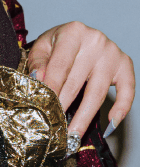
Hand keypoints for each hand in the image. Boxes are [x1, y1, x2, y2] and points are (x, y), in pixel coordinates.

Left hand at [27, 21, 134, 139]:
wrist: (78, 35)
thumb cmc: (59, 43)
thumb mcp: (43, 46)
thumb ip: (38, 62)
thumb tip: (39, 80)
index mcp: (73, 32)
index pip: (60, 66)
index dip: (52, 88)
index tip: (44, 108)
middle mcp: (96, 41)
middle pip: (77, 81)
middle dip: (64, 106)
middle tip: (54, 127)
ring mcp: (113, 54)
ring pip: (98, 92)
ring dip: (85, 116)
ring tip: (73, 134)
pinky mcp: (125, 65)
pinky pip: (127, 91)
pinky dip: (121, 109)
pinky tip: (110, 125)